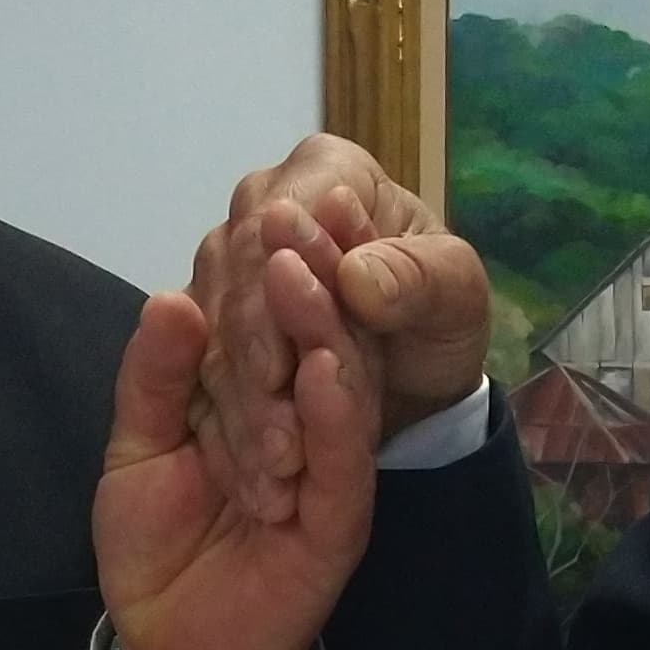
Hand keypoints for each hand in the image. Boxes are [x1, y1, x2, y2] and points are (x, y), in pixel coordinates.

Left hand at [100, 252, 376, 649]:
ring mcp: (329, 473)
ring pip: (340, 391)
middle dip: (309, 277)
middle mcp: (308, 425)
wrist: (163, 648)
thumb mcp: (140, 446)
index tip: (269, 203)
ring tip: (306, 271)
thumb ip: (157, 377)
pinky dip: (335, 413)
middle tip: (296, 213)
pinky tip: (324, 367)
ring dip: (325, 329)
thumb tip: (172, 297)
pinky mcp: (337, 525)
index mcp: (266, 397)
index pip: (275, 320)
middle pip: (319, 338)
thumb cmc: (156, 545)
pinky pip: (345, 464)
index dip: (272, 264)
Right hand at [189, 136, 492, 525]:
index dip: (272, 303)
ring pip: (209, 333)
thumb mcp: (456, 297)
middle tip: (280, 447)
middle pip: (231, 282)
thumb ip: (415, 279)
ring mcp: (224, 264)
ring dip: (238, 410)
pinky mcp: (203, 322)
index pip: (274, 228)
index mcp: (323, 172)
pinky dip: (224, 425)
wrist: (416, 373)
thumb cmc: (436, 318)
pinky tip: (249, 475)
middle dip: (253, 369)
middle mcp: (259, 207)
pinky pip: (193, 370)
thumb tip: (357, 276)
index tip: (284, 373)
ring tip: (272, 477)